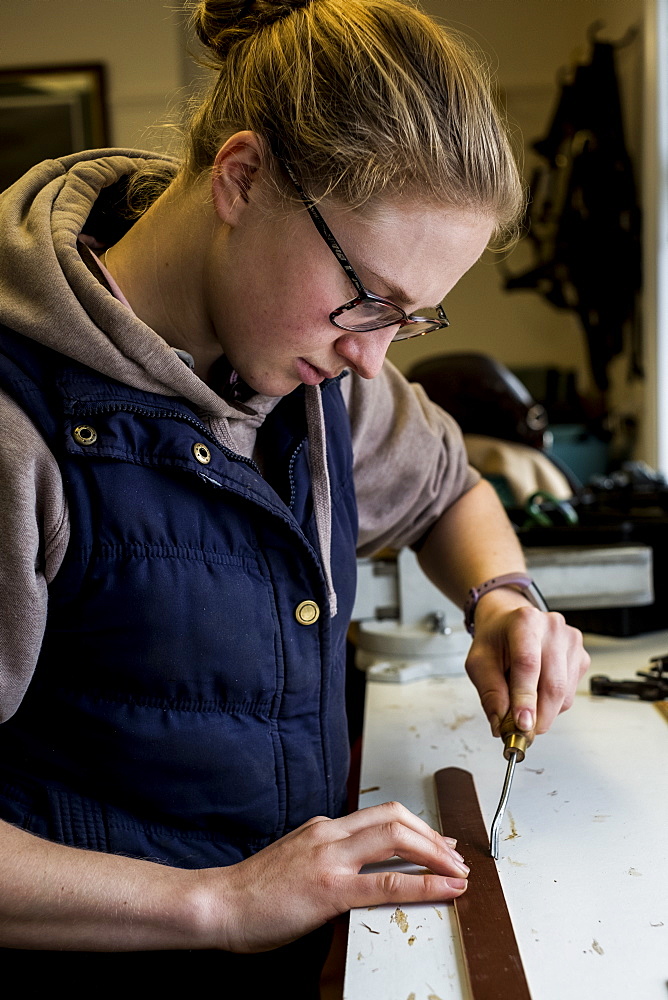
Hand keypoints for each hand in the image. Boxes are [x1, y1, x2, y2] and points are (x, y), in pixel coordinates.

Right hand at [191, 801, 468, 952]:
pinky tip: (445, 890)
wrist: (218, 904)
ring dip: (436, 853)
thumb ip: (325, 855)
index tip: (440, 842)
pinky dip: (424, 884)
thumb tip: (355, 866)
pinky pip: (387, 883)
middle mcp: (330, 834)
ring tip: (459, 872)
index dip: (418, 827)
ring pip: (397, 838)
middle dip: (434, 836)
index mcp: (323, 828)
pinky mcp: (330, 890)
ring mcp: (331, 859)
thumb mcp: (294, 860)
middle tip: (457, 857)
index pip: (382, 814)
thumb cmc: (252, 892)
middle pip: (396, 817)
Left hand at [464, 589, 589, 735]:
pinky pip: (570, 694)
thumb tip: (502, 725)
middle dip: (537, 716)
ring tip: (522, 702)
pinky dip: (553, 704)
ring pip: (563, 694)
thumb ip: (490, 694)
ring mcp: (571, 642)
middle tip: (521, 732)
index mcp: (524, 621)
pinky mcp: (582, 657)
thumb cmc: (495, 640)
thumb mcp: (479, 663)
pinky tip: (537, 690)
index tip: (522, 724)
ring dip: (543, 711)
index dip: (525, 698)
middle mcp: (552, 628)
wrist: (509, 623)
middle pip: (552, 684)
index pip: (528, 664)